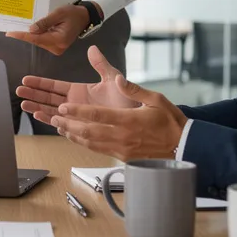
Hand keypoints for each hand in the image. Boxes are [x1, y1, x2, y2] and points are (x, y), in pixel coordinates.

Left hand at [5, 4, 93, 55]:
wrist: (84, 17)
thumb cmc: (73, 13)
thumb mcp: (59, 13)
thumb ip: (45, 22)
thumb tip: (31, 29)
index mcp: (59, 40)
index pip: (36, 38)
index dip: (22, 35)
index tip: (10, 33)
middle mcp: (57, 47)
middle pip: (36, 41)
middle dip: (24, 34)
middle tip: (11, 25)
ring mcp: (56, 48)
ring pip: (38, 41)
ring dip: (29, 34)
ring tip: (17, 26)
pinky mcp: (55, 46)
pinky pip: (42, 40)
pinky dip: (36, 34)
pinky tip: (29, 28)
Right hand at [16, 46, 137, 123]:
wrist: (137, 118)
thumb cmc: (127, 99)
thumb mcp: (113, 78)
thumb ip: (101, 64)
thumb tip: (92, 49)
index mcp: (79, 90)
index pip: (54, 86)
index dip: (40, 83)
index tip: (27, 79)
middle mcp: (74, 103)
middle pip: (48, 98)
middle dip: (33, 95)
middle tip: (19, 91)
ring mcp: (76, 116)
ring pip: (51, 111)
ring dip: (37, 107)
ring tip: (23, 104)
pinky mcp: (80, 126)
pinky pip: (61, 124)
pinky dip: (50, 120)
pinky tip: (39, 116)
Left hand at [50, 75, 187, 160]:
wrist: (183, 147)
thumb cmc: (171, 122)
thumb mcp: (156, 100)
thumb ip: (135, 90)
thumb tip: (120, 79)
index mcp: (129, 120)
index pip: (97, 115)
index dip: (77, 111)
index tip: (63, 107)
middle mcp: (122, 136)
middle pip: (88, 131)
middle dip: (68, 123)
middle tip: (52, 116)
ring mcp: (121, 149)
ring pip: (90, 143)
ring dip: (72, 134)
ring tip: (58, 126)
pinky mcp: (122, 156)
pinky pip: (98, 149)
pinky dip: (84, 143)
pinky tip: (76, 137)